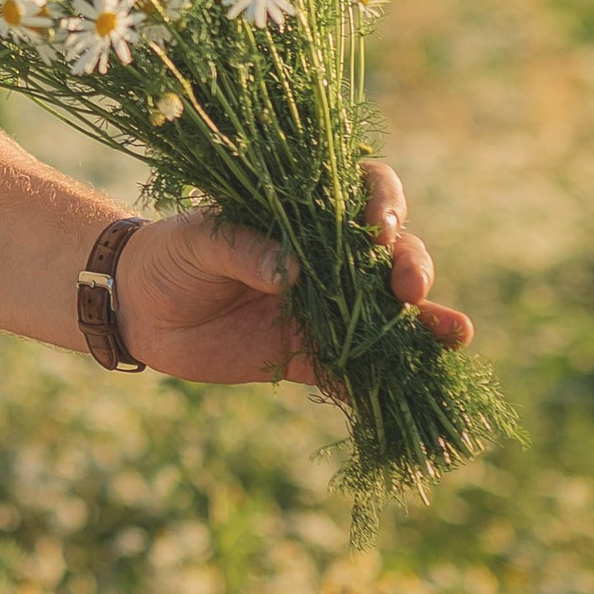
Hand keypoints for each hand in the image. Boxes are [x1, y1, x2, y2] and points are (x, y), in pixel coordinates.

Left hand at [113, 159, 473, 386]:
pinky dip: (381, 387)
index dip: (384, 204)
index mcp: (305, 213)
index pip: (363, 194)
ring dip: (424, 325)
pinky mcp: (310, 357)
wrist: (138, 309)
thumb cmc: (171, 254)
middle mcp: (328, 260)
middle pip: (390, 256)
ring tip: (455, 335)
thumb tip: (294, 272)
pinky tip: (409, 400)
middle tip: (409, 288)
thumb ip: (243, 249)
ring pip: (388, 316)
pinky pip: (354, 373)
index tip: (380, 227)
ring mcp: (326, 310)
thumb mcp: (198, 240)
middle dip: (411, 266)